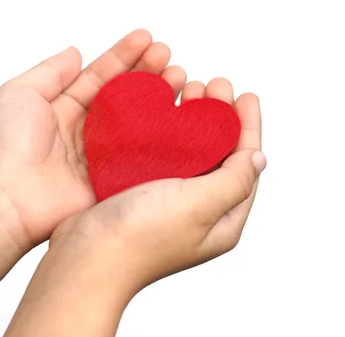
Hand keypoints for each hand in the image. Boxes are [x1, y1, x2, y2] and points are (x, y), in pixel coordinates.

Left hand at [0, 29, 186, 243]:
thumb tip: (75, 52)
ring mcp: (101, 156)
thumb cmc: (2, 145)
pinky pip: (141, 157)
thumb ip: (51, 72)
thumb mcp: (19, 93)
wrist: (3, 198)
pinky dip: (161, 138)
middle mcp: (85, 130)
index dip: (123, 56)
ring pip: (138, 123)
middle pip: (124, 97)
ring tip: (180, 77)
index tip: (146, 38)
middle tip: (169, 56)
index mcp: (63, 108)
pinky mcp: (111, 181)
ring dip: (159, 99)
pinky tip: (178, 117)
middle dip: (148, 73)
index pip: (100, 76)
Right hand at [48, 79, 264, 292]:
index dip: (248, 127)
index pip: (245, 165)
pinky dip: (165, 132)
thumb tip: (258, 158)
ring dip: (193, 120)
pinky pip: (162, 156)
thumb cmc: (141, 239)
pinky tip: (159, 113)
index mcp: (221, 220)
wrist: (85, 260)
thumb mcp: (199, 206)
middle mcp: (199, 212)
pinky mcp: (142, 195)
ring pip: (190, 152)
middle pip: (219, 155)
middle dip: (220, 118)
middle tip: (214, 85)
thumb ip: (233, 181)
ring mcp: (169, 204)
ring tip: (188, 91)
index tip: (246, 95)